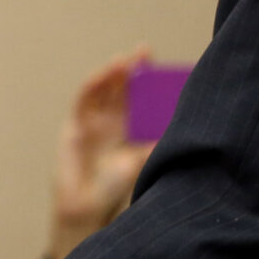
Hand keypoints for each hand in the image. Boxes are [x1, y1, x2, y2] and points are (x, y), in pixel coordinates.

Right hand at [46, 46, 155, 258]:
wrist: (86, 207)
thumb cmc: (116, 187)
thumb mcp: (142, 161)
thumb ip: (155, 143)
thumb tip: (183, 125)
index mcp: (132, 129)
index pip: (143, 98)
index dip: (151, 81)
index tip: (166, 68)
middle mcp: (114, 121)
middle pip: (124, 88)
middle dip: (133, 69)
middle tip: (145, 51)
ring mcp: (94, 121)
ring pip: (104, 89)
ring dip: (113, 73)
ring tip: (126, 60)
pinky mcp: (75, 125)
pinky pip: (84, 100)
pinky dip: (93, 84)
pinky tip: (104, 73)